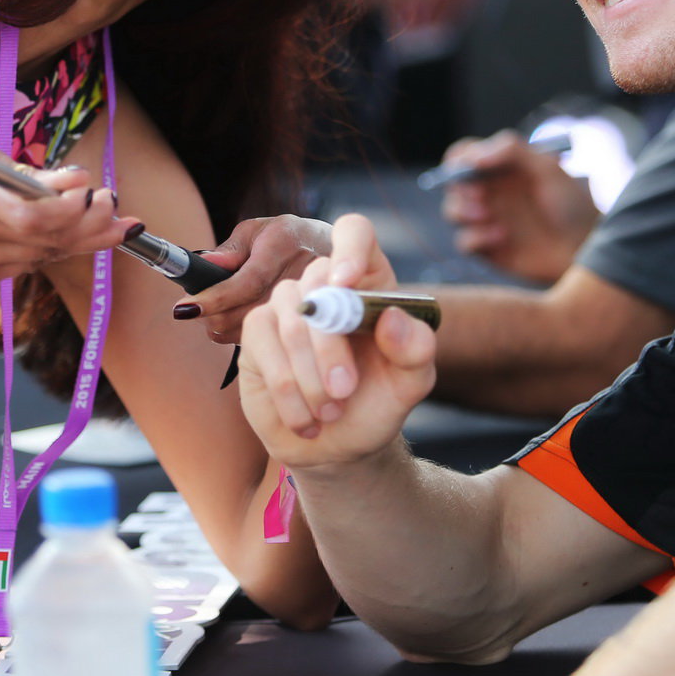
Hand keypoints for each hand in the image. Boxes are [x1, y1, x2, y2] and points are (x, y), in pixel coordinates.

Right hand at [0, 151, 131, 288]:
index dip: (74, 208)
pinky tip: (67, 238)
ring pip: (39, 257)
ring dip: (79, 241)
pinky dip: (47, 251)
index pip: (36, 215)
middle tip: (118, 212)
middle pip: (46, 241)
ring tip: (108, 226)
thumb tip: (69, 182)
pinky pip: (21, 266)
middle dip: (90, 227)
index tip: (94, 189)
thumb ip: (18, 175)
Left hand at [174, 214, 332, 343]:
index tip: (185, 307)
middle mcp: (300, 275)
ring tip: (218, 309)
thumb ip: (230, 250)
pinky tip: (240, 318)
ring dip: (224, 326)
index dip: (215, 298)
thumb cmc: (288, 240)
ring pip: (252, 332)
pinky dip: (243, 333)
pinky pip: (264, 340)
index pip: (247, 281)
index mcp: (284, 245)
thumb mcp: (258, 231)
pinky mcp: (308, 325)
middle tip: (195, 306)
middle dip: (211, 315)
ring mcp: (308, 303)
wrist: (339, 256)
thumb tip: (206, 264)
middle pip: (247, 314)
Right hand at [237, 214, 433, 468]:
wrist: (341, 442)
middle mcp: (325, 285)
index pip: (355, 233)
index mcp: (369, 281)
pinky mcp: (259, 330)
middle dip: (331, 347)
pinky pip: (262, 341)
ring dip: (310, 376)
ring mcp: (289, 304)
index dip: (348, 248)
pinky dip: (287, 388)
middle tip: (344, 391)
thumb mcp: (411, 382)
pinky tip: (305, 417)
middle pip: (319, 285)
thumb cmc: (379, 401)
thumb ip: (416, 349)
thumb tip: (392, 318)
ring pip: (292, 320)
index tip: (346, 283)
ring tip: (330, 411)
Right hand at [440, 130, 597, 285]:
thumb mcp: (547, 168)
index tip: (470, 167)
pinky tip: (502, 237)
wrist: (586, 247)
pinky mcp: (488, 247)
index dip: (459, 160)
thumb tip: (474, 156)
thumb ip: (512, 151)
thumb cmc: (571, 204)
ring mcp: (487, 220)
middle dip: (460, 189)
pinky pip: (465, 242)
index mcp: (500, 168)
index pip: (463, 155)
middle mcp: (489, 192)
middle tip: (480, 195)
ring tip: (486, 215)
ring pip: (452, 212)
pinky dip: (476, 238)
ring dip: (462, 211)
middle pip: (452, 184)